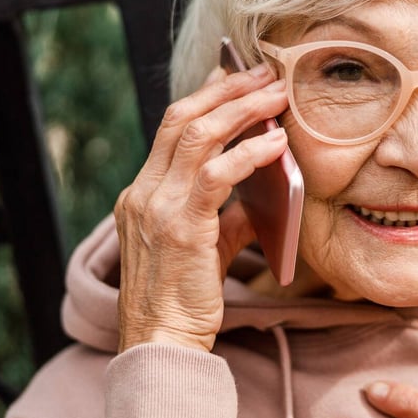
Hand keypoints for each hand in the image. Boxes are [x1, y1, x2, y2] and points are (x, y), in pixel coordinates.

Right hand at [114, 63, 290, 351]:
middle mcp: (142, 194)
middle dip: (227, 89)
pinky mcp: (180, 228)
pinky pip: (217, 175)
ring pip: (198, 136)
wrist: (162, 344)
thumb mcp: (205, 250)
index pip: (172, 129)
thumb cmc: (184, 303)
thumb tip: (265, 192)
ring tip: (276, 95)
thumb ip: (228, 217)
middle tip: (264, 73)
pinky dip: (250, 154)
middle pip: (182, 119)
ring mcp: (156, 208)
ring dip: (241, 109)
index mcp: (141, 195)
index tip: (239, 78)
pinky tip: (276, 145)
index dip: (207, 97)